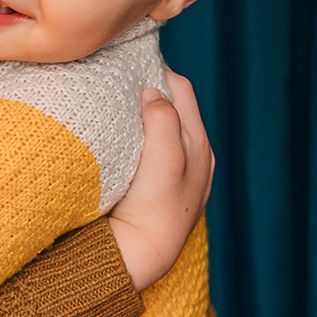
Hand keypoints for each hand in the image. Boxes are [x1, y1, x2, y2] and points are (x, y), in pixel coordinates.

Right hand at [108, 69, 214, 289]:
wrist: (142, 255)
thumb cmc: (154, 208)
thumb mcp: (164, 159)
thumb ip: (164, 120)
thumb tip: (153, 91)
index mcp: (198, 142)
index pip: (180, 89)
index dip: (157, 71)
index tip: (130, 62)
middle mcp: (195, 155)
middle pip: (174, 106)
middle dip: (152, 88)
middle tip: (121, 78)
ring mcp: (180, 173)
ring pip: (165, 127)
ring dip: (146, 113)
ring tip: (118, 105)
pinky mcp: (162, 188)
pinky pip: (155, 149)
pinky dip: (142, 135)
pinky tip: (122, 139)